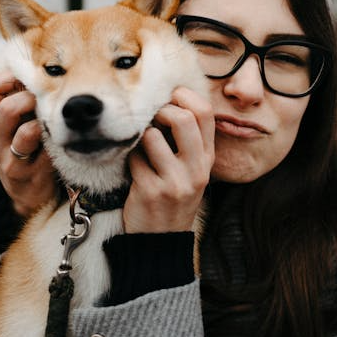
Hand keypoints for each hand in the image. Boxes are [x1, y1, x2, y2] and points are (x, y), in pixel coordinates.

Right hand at [0, 71, 56, 217]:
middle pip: (7, 108)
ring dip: (44, 123)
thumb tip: (45, 69)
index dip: (12, 75)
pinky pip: (44, 155)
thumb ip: (22, 101)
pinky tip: (62, 141)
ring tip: (55, 121)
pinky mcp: (26, 175)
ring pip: (25, 133)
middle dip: (32, 99)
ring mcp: (9, 159)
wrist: (28, 194)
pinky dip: (55, 145)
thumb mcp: (17, 125)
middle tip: (48, 100)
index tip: (32, 77)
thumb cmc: (27, 151)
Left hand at [123, 87, 213, 232]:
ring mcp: (174, 181)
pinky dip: (129, 157)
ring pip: (152, 136)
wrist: (161, 240)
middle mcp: (196, 169)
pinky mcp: (150, 191)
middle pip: (182, 118)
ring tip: (141, 146)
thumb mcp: (191, 171)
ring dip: (140, 135)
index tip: (168, 98)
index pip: (205, 112)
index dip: (184, 96)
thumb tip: (168, 102)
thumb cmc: (173, 198)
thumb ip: (187, 141)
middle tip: (151, 118)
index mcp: (207, 158)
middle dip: (160, 110)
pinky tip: (133, 167)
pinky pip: (133, 157)